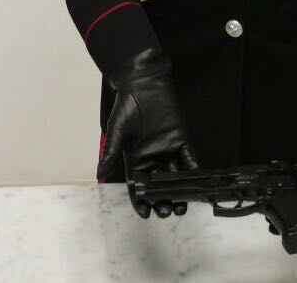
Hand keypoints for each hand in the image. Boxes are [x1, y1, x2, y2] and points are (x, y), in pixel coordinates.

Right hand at [97, 48, 199, 217]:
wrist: (143, 82)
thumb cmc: (127, 104)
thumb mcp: (117, 129)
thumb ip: (111, 152)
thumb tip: (100, 174)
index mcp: (135, 158)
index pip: (138, 186)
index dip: (141, 201)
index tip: (145, 214)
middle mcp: (152, 157)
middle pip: (158, 185)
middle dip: (163, 200)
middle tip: (167, 211)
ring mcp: (168, 149)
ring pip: (175, 175)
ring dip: (179, 190)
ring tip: (182, 205)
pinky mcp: (181, 139)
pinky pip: (189, 158)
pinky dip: (193, 169)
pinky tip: (196, 181)